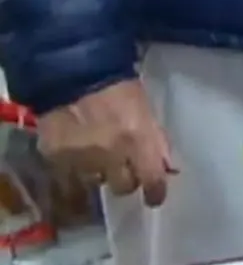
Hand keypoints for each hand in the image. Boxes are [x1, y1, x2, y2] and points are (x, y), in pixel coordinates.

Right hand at [38, 78, 174, 206]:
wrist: (69, 68)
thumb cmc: (115, 80)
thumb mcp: (143, 106)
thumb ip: (154, 138)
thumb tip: (164, 165)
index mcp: (137, 140)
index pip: (152, 181)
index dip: (155, 192)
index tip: (155, 196)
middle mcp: (110, 157)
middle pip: (123, 187)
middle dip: (126, 179)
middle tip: (123, 166)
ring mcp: (80, 161)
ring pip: (94, 183)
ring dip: (98, 172)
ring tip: (96, 153)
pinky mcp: (55, 159)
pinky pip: (68, 174)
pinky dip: (73, 165)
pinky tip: (75, 149)